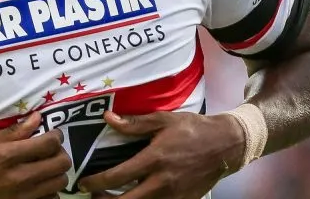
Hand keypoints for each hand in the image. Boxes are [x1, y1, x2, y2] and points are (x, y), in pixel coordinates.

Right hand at [0, 112, 71, 198]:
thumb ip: (12, 132)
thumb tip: (36, 118)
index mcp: (8, 156)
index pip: (49, 144)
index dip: (56, 136)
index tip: (52, 134)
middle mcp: (20, 178)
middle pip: (61, 164)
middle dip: (60, 153)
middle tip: (50, 150)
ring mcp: (23, 197)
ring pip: (60, 183)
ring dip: (56, 172)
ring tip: (45, 167)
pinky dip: (49, 191)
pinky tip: (39, 184)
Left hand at [77, 111, 244, 198]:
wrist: (226, 145)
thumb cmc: (193, 129)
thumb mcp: (163, 120)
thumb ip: (134, 124)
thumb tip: (108, 119)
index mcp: (154, 159)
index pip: (117, 177)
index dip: (96, 183)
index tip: (83, 183)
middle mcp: (162, 181)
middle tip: (94, 195)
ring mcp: (173, 195)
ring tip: (111, 198)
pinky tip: (135, 197)